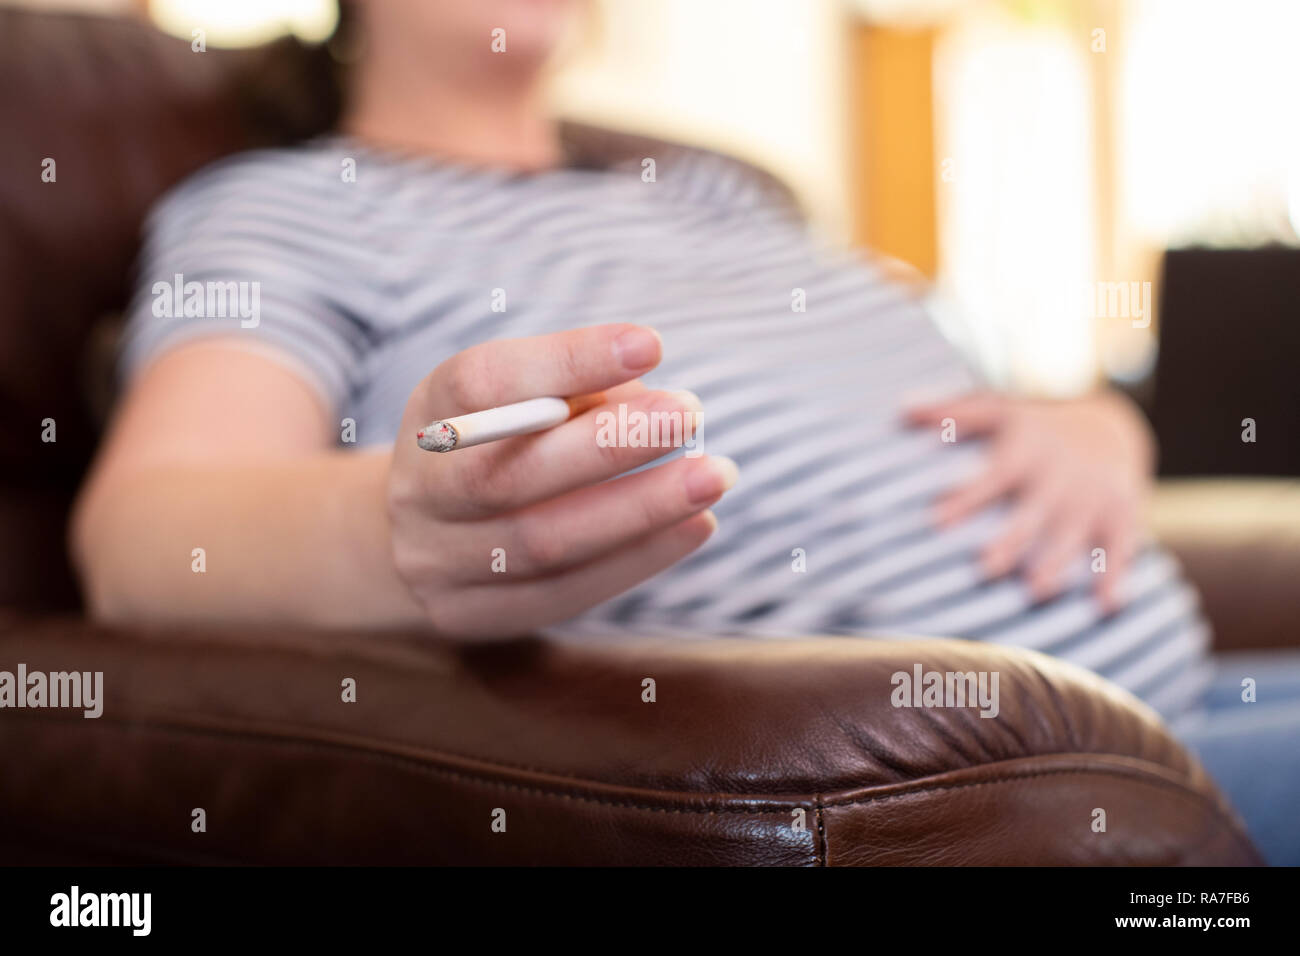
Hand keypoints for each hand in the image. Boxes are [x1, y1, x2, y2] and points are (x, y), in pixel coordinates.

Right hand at [387, 324, 736, 635]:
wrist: (416, 538)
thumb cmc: (496, 445)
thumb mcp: (514, 400)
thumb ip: (574, 391)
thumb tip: (650, 401)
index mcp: (431, 414)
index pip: (484, 382)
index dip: (566, 362)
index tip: (649, 345)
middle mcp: (422, 492)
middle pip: (509, 475)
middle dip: (608, 444)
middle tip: (688, 415)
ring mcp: (441, 562)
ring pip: (544, 542)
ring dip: (639, 508)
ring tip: (712, 475)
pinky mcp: (476, 615)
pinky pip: (565, 592)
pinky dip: (638, 557)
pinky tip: (696, 526)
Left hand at [905, 390, 1154, 609]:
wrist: (1110, 425)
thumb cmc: (1035, 425)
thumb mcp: (998, 407)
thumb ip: (953, 411)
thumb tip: (902, 410)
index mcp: (1025, 452)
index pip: (992, 477)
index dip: (967, 498)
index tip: (937, 520)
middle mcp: (1059, 476)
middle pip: (1032, 512)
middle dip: (1011, 539)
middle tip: (984, 567)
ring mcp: (1093, 497)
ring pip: (1072, 534)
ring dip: (1055, 562)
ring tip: (1034, 591)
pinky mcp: (1122, 515)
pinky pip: (1121, 547)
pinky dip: (1115, 576)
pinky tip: (1104, 607)